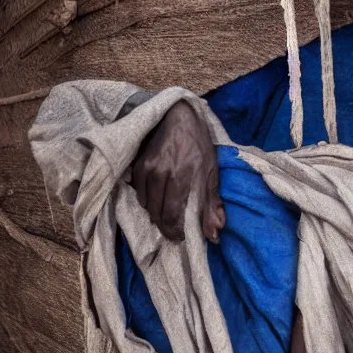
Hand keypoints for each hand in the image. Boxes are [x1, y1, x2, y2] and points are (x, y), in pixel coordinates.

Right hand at [131, 100, 224, 241]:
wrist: (176, 116)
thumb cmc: (198, 144)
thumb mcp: (211, 171)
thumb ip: (212, 203)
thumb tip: (215, 234)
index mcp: (182, 176)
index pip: (172, 214)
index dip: (175, 231)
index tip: (181, 237)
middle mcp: (161, 174)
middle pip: (157, 213)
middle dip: (165, 226)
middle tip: (174, 230)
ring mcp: (146, 169)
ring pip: (146, 205)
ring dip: (155, 213)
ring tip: (166, 214)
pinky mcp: (137, 165)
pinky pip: (138, 192)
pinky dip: (147, 198)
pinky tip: (157, 197)